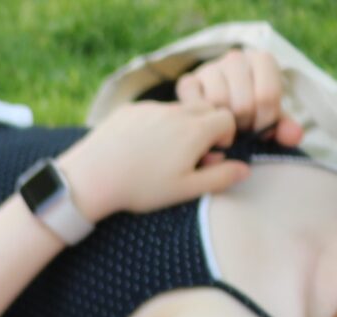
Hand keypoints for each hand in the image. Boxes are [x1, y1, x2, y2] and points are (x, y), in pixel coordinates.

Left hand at [60, 102, 249, 223]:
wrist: (92, 176)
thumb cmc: (141, 187)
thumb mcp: (185, 189)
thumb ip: (219, 178)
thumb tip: (244, 169)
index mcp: (196, 129)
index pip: (228, 118)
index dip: (225, 137)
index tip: (210, 155)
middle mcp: (177, 111)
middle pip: (206, 108)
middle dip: (207, 127)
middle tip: (192, 154)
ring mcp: (152, 107)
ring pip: (179, 109)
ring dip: (182, 126)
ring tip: (164, 154)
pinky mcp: (131, 109)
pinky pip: (154, 111)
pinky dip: (157, 125)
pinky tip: (141, 148)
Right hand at [172, 48, 306, 146]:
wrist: (215, 100)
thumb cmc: (249, 109)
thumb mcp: (269, 117)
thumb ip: (284, 128)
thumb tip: (295, 136)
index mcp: (262, 60)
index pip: (267, 96)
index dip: (264, 122)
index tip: (259, 130)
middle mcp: (236, 58)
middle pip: (242, 103)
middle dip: (243, 126)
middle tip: (241, 132)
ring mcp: (210, 68)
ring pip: (217, 104)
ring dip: (221, 125)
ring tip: (225, 130)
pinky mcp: (187, 81)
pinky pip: (195, 105)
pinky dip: (202, 120)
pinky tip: (207, 125)